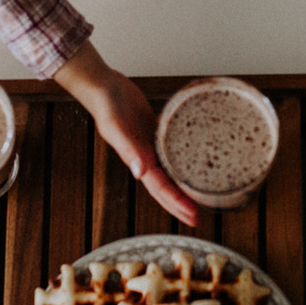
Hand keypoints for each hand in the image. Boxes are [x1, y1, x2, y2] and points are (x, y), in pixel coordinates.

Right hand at [54, 41, 199, 225]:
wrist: (104, 87)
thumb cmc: (106, 106)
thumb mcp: (116, 127)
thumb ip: (127, 149)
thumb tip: (140, 172)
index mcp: (139, 160)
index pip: (161, 190)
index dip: (177, 204)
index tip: (193, 216)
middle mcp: (147, 156)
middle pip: (168, 187)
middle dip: (182, 203)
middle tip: (200, 217)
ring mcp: (152, 145)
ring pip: (172, 171)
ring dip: (184, 184)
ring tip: (202, 194)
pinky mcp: (156, 131)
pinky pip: (174, 149)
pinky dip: (185, 158)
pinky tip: (197, 159)